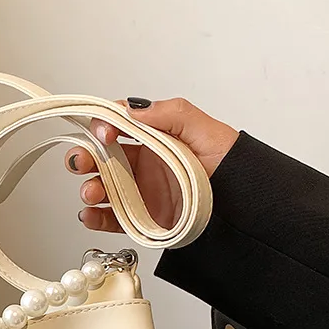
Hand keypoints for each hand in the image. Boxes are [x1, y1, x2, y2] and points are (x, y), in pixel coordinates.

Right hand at [66, 97, 237, 232]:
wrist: (245, 210)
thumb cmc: (233, 168)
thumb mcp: (206, 130)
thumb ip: (170, 114)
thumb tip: (132, 110)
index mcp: (153, 140)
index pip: (116, 127)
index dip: (102, 126)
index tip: (104, 133)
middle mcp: (141, 164)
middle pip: (100, 157)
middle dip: (84, 157)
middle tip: (83, 162)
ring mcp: (138, 192)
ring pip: (100, 187)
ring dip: (89, 188)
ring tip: (92, 192)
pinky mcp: (140, 219)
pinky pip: (110, 219)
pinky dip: (94, 218)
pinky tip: (91, 214)